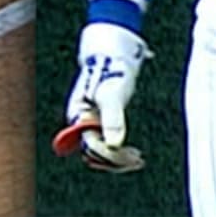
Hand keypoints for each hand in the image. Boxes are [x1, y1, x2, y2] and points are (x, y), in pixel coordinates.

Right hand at [53, 21, 148, 172]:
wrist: (113, 56)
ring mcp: (89, 123)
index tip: (133, 156)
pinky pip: (104, 146)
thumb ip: (113, 118)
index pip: (91, 145)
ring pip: (99, 152)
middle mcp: (80, 122)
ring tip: (138, 159)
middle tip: (138, 160)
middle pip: (93, 153)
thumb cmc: (111, 71)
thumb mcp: (112, 94)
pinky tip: (133, 154)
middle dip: (115, 160)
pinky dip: (118, 153)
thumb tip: (115, 144)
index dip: (111, 154)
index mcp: (77, 115)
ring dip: (117, 159)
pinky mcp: (98, 123)